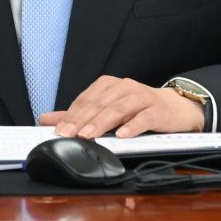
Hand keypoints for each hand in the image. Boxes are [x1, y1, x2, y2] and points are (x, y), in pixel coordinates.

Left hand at [41, 77, 205, 139]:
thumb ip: (77, 114)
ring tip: (89, 135)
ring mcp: (141, 97)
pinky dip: (132, 125)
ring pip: (119, 109)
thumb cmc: (137, 109)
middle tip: (67, 134)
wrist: (175, 107)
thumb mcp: (106, 109)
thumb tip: (45, 119)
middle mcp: (124, 87)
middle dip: (81, 120)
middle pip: (99, 104)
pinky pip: (143, 117)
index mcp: (108, 85)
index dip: (70, 115)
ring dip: (102, 122)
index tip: (57, 130)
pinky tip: (123, 135)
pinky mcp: (157, 109)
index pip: (85, 100)